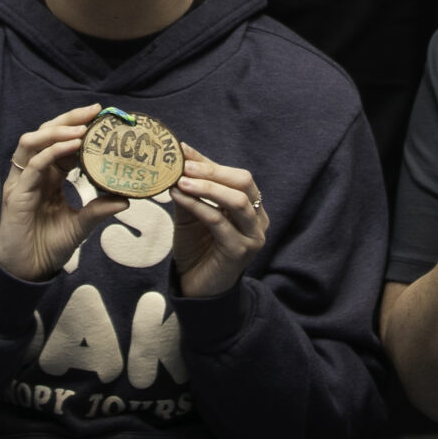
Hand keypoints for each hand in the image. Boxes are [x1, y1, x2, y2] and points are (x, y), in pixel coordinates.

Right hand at [0, 105, 128, 281]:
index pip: (61, 142)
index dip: (79, 128)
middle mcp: (33, 173)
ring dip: (57, 131)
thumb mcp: (80, 225)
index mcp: (48, 176)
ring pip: (32, 142)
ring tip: (81, 128)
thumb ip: (98, 210)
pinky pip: (32, 166)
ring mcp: (22, 181)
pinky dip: (51, 152)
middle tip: (95, 111)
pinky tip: (70, 147)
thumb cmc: (48, 246)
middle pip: (45, 133)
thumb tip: (126, 199)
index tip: (102, 118)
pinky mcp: (16, 193)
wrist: (28, 271)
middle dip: (69, 119)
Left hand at [168, 145, 268, 298]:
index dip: (209, 162)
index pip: (235, 176)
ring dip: (206, 187)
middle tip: (184, 165)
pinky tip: (179, 197)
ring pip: (236, 200)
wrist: (196, 288)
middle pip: (243, 182)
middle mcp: (258, 219)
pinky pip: (219, 222)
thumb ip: (191, 190)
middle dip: (212, 171)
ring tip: (180, 180)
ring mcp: (253, 236)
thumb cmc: (196, 248)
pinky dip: (198, 206)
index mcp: (251, 206)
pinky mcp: (240, 251)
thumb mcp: (192, 213)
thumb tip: (180, 159)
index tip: (183, 150)